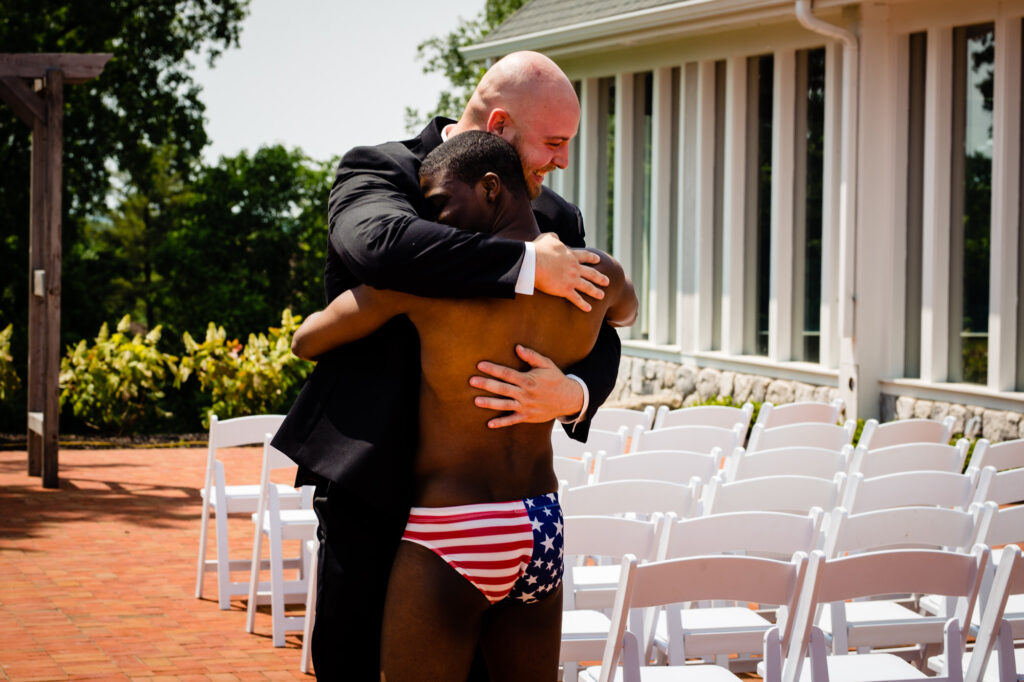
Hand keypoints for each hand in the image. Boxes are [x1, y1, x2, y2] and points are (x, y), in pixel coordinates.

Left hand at [469, 345, 584, 427]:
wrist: (568, 399)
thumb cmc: (555, 379)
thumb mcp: (546, 364)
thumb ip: (531, 356)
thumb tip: (517, 347)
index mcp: (528, 380)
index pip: (507, 373)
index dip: (493, 369)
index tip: (480, 365)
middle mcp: (525, 394)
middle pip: (502, 388)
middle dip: (486, 384)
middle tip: (472, 381)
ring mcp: (526, 406)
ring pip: (504, 405)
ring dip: (490, 403)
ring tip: (476, 401)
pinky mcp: (527, 417)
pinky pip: (512, 420)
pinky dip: (501, 423)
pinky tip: (490, 424)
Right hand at [533, 233, 608, 311]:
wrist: (533, 262)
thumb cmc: (538, 249)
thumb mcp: (547, 238)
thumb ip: (553, 237)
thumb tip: (555, 237)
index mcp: (571, 255)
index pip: (585, 256)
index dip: (592, 258)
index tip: (598, 260)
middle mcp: (574, 268)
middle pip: (591, 273)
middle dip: (600, 277)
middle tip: (607, 281)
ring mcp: (571, 279)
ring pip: (587, 287)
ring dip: (595, 292)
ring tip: (602, 295)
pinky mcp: (565, 290)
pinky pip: (576, 299)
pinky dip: (583, 304)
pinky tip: (589, 309)